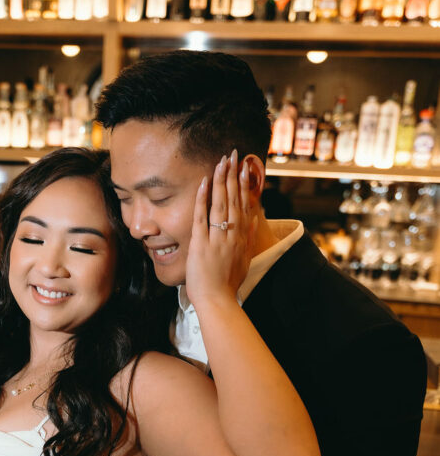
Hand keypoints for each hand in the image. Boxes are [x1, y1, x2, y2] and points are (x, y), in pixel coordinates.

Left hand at [185, 148, 257, 308]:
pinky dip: (202, 199)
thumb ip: (249, 238)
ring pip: (220, 204)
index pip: (243, 205)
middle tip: (232, 155)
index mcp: (241, 237)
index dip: (243, 185)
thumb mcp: (245, 260)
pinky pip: (201, 217)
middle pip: (233, 200)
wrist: (217, 301)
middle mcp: (231, 235)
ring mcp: (216, 238)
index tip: (243, 167)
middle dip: (233, 175)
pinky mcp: (200, 244)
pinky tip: (203, 183)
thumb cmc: (228, 284)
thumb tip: (254, 219)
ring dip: (221, 181)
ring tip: (222, 161)